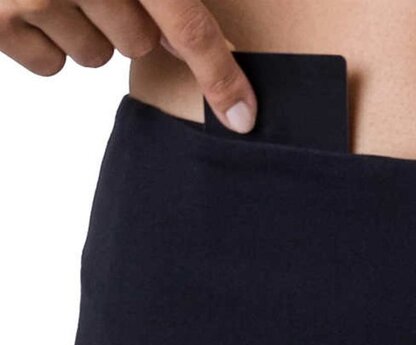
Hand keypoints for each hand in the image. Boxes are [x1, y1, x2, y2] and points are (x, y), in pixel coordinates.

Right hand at [0, 0, 256, 132]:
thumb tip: (180, 32)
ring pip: (96, 55)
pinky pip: (50, 64)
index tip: (244, 119)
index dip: (221, 78)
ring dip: (89, 28)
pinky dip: (47, 42)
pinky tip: (30, 1)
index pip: (188, 28)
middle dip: (130, 20)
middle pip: (139, 44)